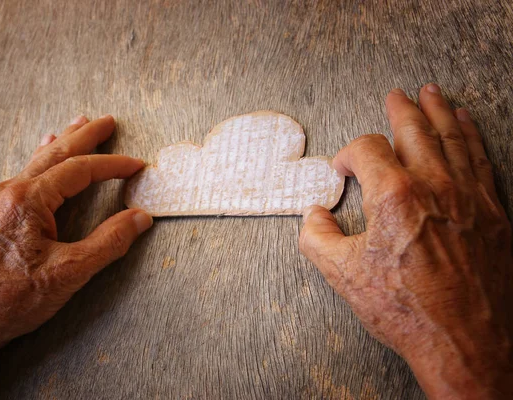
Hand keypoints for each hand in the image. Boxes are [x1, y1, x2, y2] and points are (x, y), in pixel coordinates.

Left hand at [0, 115, 152, 397]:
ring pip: (38, 161)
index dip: (112, 165)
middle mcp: (11, 191)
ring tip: (79, 125)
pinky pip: (24, 175)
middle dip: (85, 136)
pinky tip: (42, 152)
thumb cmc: (11, 298)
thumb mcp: (70, 272)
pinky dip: (42, 160)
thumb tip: (140, 219)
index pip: (79, 170)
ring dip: (63, 142)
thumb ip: (109, 242)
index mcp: (29, 200)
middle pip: (56, 154)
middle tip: (107, 121)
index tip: (136, 165)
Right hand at [299, 84, 511, 398]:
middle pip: (415, 129)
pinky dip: (471, 135)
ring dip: (439, 111)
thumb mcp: (343, 275)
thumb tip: (314, 216)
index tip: (343, 167)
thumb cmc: (406, 309)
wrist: (465, 341)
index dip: (348, 154)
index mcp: (394, 196)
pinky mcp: (492, 211)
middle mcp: (434, 186)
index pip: (367, 150)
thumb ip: (317, 237)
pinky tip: (466, 124)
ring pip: (452, 137)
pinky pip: (480, 159)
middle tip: (397, 95)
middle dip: (401, 109)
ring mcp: (468, 196)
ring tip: (432, 93)